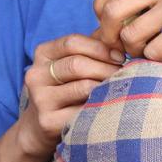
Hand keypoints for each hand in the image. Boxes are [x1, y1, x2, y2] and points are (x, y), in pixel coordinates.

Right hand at [13, 34, 123, 157]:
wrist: (39, 127)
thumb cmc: (64, 89)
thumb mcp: (70, 63)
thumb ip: (92, 46)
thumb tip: (120, 35)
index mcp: (42, 54)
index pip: (72, 42)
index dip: (100, 48)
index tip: (120, 57)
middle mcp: (35, 74)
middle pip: (77, 64)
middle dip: (106, 68)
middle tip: (125, 74)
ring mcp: (40, 99)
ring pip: (83, 87)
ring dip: (107, 86)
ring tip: (121, 88)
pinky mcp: (48, 121)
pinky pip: (83, 110)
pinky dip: (101, 106)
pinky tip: (110, 106)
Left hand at [92, 0, 161, 61]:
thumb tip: (124, 3)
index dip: (99, 5)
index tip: (108, 20)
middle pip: (112, 12)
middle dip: (109, 34)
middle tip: (119, 46)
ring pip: (131, 36)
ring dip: (134, 50)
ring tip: (148, 51)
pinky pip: (154, 51)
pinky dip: (155, 58)